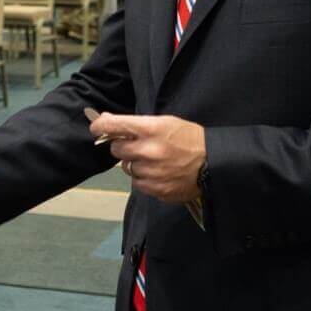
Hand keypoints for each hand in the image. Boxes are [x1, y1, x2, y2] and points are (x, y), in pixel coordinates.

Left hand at [89, 113, 205, 202]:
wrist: (214, 164)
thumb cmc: (189, 139)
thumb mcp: (166, 122)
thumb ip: (137, 124)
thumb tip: (106, 121)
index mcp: (151, 129)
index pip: (114, 125)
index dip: (100, 126)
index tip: (96, 127)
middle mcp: (148, 151)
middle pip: (116, 149)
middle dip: (123, 146)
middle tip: (137, 146)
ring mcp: (152, 172)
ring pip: (127, 168)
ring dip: (136, 164)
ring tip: (155, 161)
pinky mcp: (156, 189)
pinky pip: (138, 183)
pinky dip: (145, 178)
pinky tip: (160, 173)